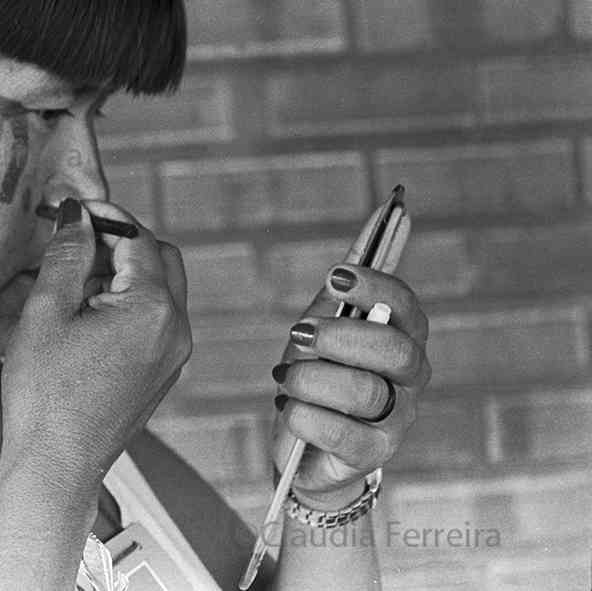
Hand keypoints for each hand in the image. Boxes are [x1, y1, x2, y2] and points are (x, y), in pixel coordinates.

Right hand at [0, 197, 192, 482]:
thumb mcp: (46, 312)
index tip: (74, 210)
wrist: (56, 464)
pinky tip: (87, 317)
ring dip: (125, 273)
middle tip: (76, 244)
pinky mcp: (164, 372)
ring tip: (74, 285)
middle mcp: (176, 329)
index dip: (105, 216)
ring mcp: (175, 354)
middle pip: (161, 258)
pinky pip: (157, 320)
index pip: (138, 238)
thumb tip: (77, 214)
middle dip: (121, 242)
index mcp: (151, 309)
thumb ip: (67, 254)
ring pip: (162, 289)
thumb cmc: (45, 396)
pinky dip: (130, 304)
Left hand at [270, 218, 431, 506]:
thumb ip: (339, 295)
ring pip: (365, 392)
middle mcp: (410, 377)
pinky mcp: (374, 454)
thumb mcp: (322, 330)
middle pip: (394, 350)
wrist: (304, 446)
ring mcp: (398, 419)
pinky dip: (305, 417)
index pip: (405, 305)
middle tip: (299, 333)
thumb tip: (362, 242)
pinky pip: (343, 434)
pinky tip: (289, 408)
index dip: (373, 287)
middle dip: (340, 337)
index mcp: (402, 337)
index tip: (334, 277)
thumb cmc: (318, 378)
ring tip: (286, 379)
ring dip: (312, 380)